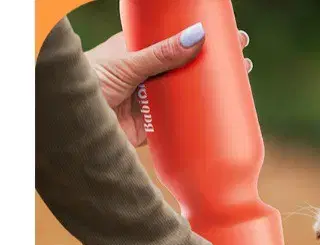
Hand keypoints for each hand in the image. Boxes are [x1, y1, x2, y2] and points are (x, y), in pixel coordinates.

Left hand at [86, 23, 251, 146]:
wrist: (70, 124)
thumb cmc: (87, 83)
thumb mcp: (127, 63)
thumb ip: (160, 54)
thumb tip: (198, 37)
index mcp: (139, 53)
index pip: (176, 41)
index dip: (201, 39)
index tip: (227, 35)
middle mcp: (147, 77)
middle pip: (187, 70)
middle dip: (214, 67)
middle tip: (244, 62)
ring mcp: (150, 103)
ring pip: (186, 98)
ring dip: (211, 95)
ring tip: (239, 87)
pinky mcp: (151, 130)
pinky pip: (179, 127)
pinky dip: (198, 124)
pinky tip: (219, 120)